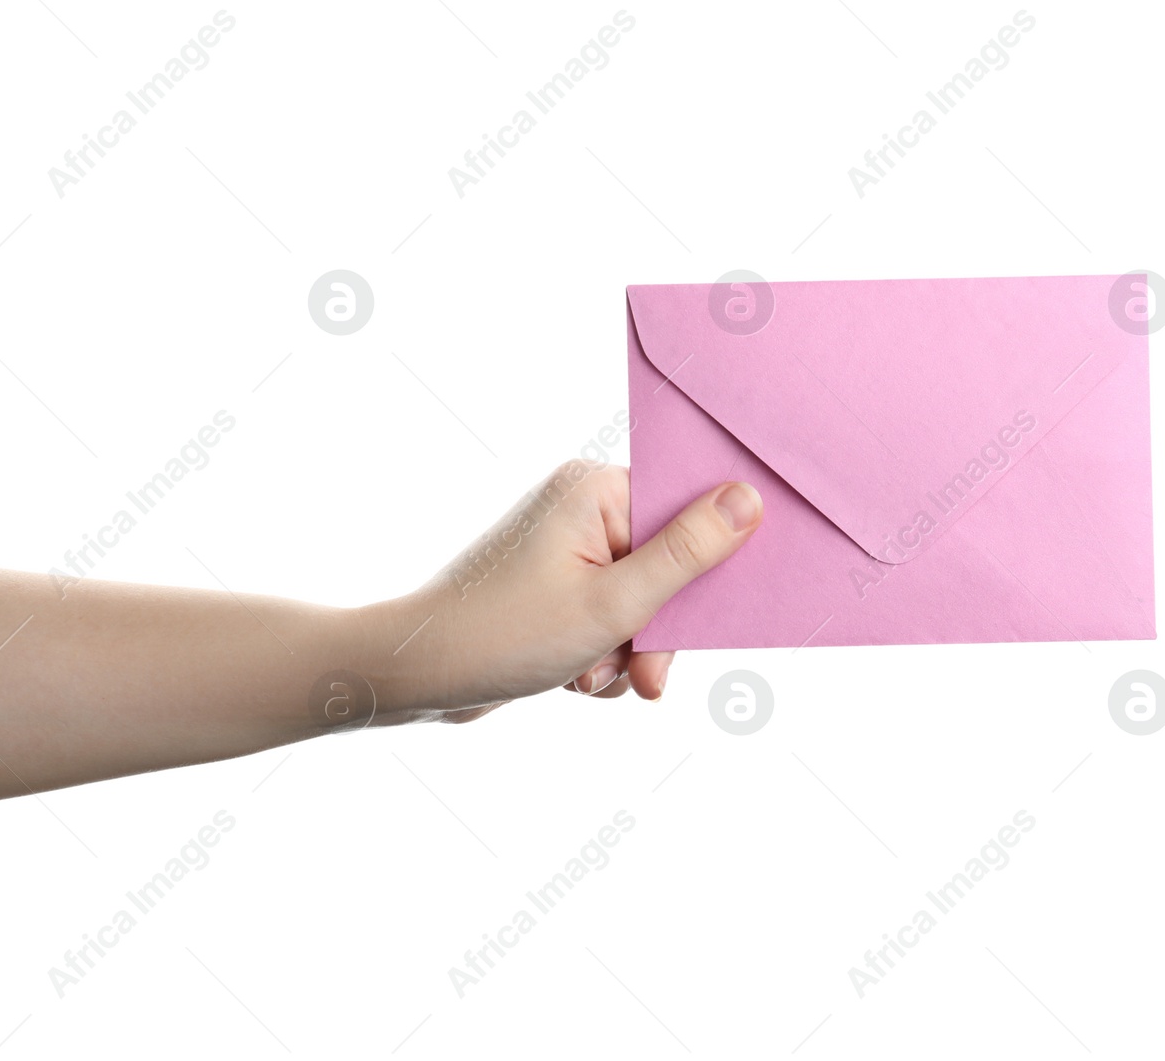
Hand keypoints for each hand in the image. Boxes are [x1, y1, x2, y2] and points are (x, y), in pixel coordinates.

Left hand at [367, 460, 762, 722]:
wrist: (415, 675)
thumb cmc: (504, 634)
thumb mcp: (614, 602)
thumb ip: (688, 553)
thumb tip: (749, 497)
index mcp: (595, 488)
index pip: (688, 511)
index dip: (703, 569)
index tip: (704, 618)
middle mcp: (581, 507)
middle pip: (668, 566)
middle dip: (655, 631)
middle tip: (642, 672)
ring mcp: (567, 547)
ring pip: (642, 605)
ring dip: (625, 653)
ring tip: (584, 673)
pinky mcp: (556, 586)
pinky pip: (610, 622)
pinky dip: (600, 657)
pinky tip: (570, 676)